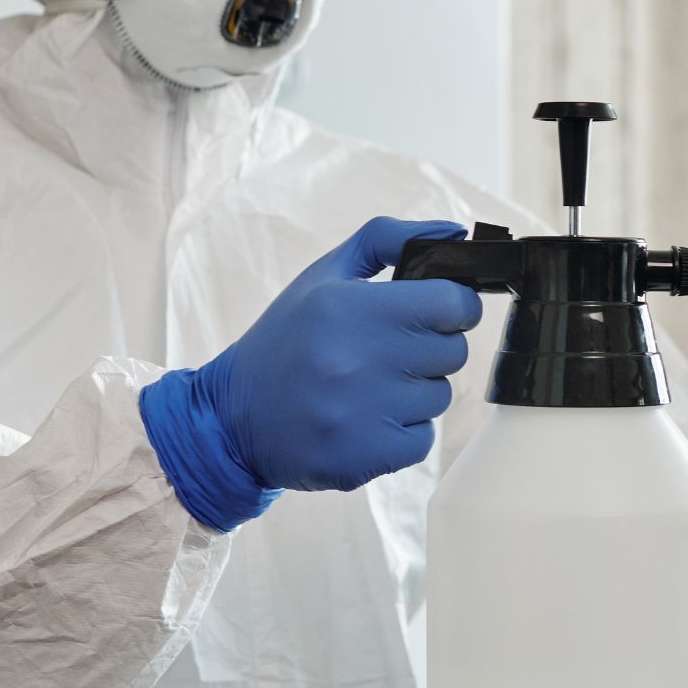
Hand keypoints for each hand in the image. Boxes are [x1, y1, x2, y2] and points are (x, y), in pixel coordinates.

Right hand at [140, 217, 484, 530]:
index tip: (434, 311)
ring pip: (439, 397)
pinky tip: (364, 419)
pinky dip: (402, 433)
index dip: (452, 306)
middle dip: (430, 349)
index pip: (454, 304)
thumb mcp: (324, 276)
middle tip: (389, 351)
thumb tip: (455, 230)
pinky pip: (422, 440)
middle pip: (453, 352)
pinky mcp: (365, 457)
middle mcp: (357, 360)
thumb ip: (387, 240)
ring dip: (414, 392)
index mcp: (350, 308)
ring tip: (368, 386)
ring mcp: (361, 414)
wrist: (232, 419)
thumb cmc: (287, 340)